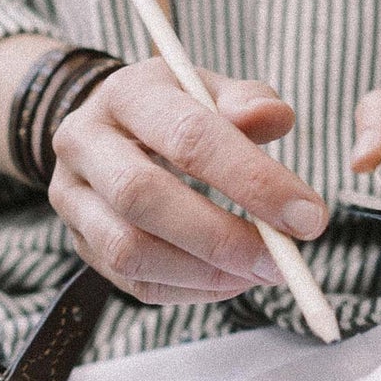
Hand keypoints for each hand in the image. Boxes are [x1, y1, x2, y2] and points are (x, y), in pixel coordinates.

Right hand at [48, 59, 328, 304]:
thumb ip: (246, 101)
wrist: (105, 131)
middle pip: (142, 197)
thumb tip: (276, 118)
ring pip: (127, 251)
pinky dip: (188, 290)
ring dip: (202, 273)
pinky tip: (229, 281)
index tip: (309, 216)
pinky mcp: (80, 243)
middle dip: (220, 237)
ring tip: (257, 273)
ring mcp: (72, 199)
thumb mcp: (207, 89)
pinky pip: (132, 283)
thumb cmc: (171, 110)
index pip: (188, 137)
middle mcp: (84, 144)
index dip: (251, 180)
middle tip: (280, 260)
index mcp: (125, 94)